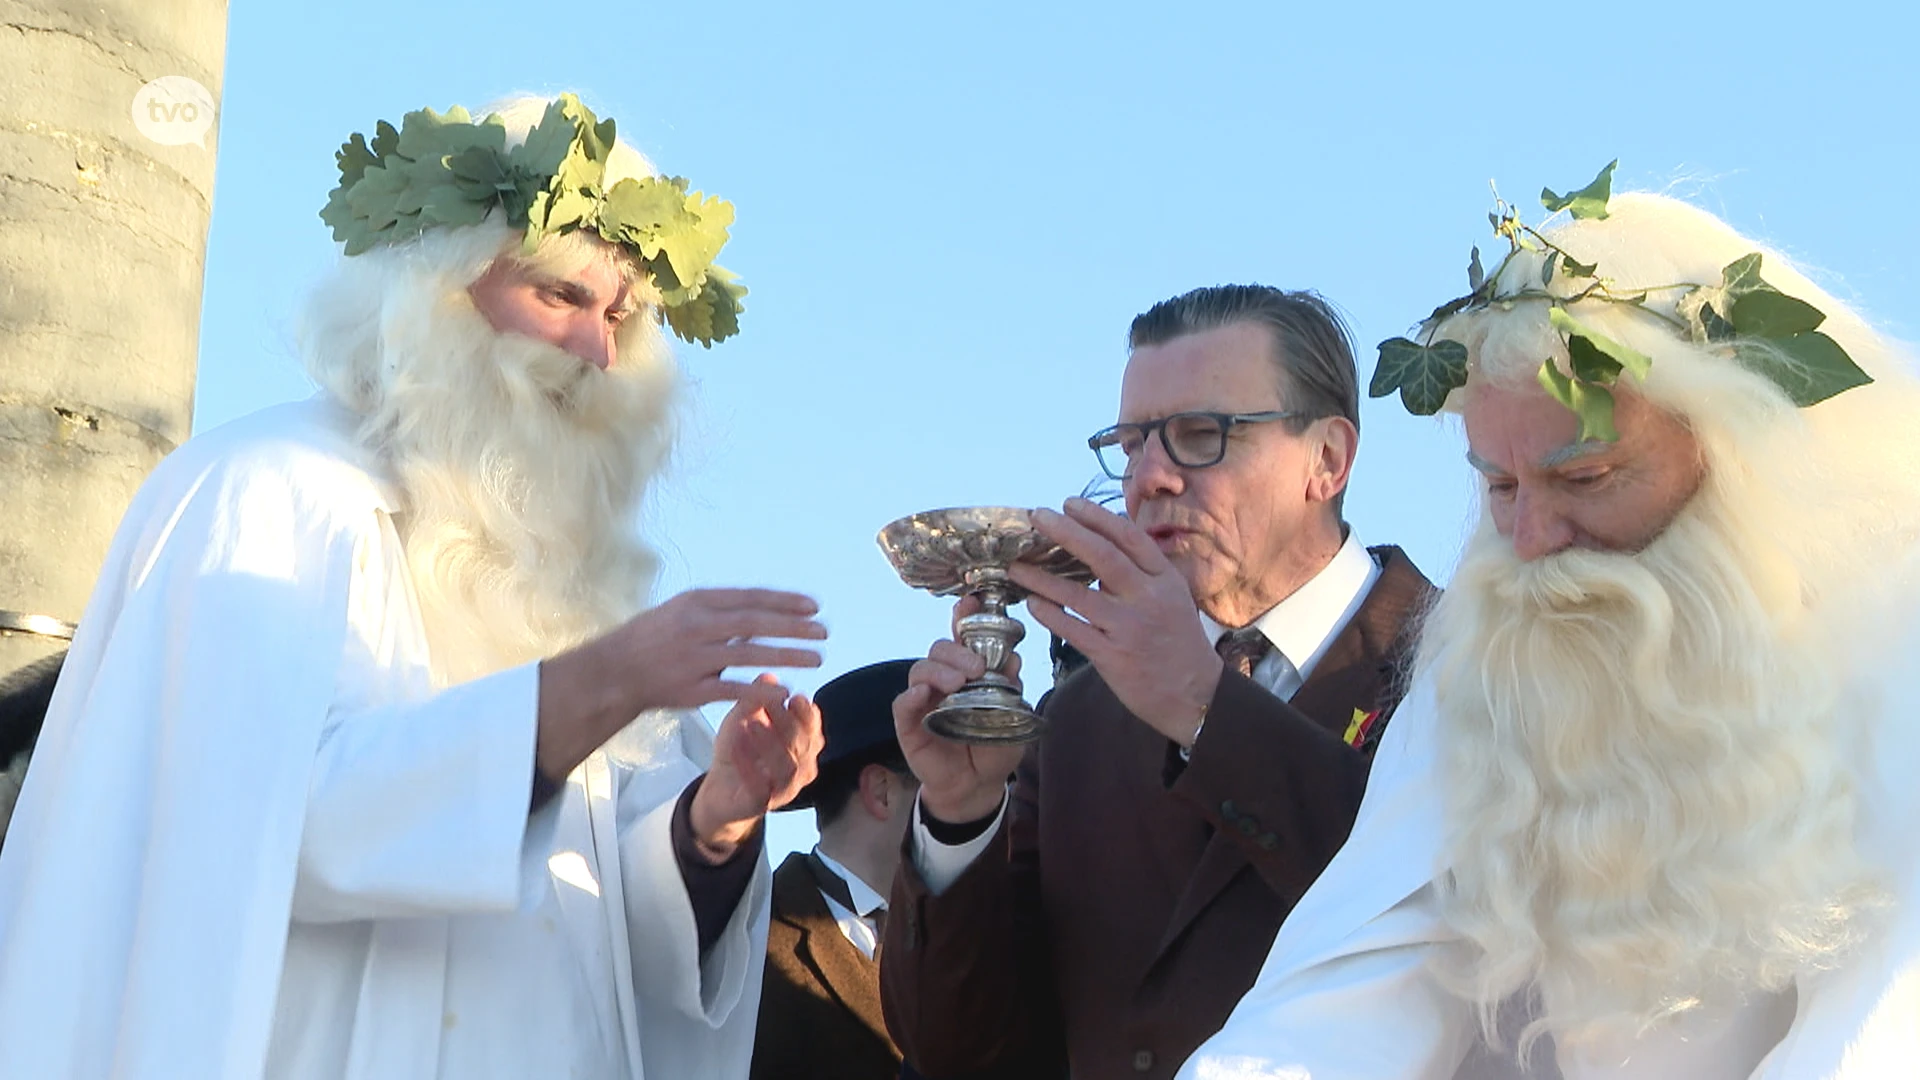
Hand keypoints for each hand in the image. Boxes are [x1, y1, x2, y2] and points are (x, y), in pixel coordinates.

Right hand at [611, 588, 826, 712]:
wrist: (615, 671)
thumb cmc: (655, 638)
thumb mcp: (684, 611)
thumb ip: (722, 612)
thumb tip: (764, 611)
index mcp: (697, 602)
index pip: (750, 598)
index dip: (784, 601)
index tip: (814, 606)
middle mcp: (696, 626)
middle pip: (755, 623)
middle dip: (793, 626)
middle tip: (824, 631)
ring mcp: (694, 658)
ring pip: (749, 654)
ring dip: (787, 655)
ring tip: (816, 658)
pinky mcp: (691, 689)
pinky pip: (732, 689)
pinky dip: (760, 689)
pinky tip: (785, 689)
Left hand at [691, 674, 824, 861]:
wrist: (720, 789)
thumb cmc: (740, 751)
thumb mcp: (743, 718)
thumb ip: (755, 699)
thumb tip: (769, 676)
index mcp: (803, 746)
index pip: (813, 728)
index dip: (807, 713)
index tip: (794, 697)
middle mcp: (800, 769)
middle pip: (803, 745)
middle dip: (787, 723)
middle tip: (769, 705)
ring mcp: (783, 789)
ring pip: (788, 768)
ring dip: (770, 743)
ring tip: (752, 724)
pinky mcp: (761, 804)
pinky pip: (760, 788)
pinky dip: (748, 766)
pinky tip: (736, 747)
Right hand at [893, 600, 1026, 823]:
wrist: (978, 786)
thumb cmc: (993, 747)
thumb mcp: (1010, 717)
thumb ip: (1011, 690)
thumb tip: (1015, 660)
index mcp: (967, 673)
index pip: (961, 638)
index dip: (963, 617)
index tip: (971, 601)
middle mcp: (943, 680)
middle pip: (939, 649)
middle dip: (956, 651)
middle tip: (976, 668)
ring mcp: (923, 701)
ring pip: (920, 670)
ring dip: (938, 671)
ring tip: (956, 684)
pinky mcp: (909, 724)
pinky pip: (902, 704)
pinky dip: (911, 696)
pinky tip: (922, 695)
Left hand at [1008, 498, 1221, 746]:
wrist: (1194, 694)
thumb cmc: (1178, 642)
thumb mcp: (1172, 597)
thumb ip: (1142, 573)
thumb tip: (1101, 543)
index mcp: (1165, 579)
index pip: (1129, 537)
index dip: (1097, 517)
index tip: (1069, 503)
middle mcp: (1148, 598)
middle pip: (1102, 556)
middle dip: (1066, 532)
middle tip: (1037, 516)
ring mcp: (1128, 628)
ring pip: (1078, 594)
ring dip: (1042, 578)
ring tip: (1017, 566)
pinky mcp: (1111, 656)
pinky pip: (1072, 629)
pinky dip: (1049, 614)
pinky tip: (1032, 603)